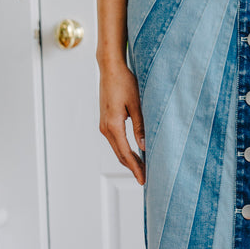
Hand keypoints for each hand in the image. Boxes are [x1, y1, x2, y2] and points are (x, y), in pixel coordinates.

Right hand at [98, 60, 145, 184]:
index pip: (125, 153)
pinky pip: (116, 141)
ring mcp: (104, 125)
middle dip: (133, 167)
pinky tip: (135, 154)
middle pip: (120, 155)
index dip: (135, 167)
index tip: (143, 179)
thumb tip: (144, 147)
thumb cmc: (124, 83)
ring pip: (117, 149)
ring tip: (142, 169)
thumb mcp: (136, 105)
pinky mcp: (106, 122)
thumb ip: (140, 126)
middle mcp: (105, 128)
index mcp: (113, 125)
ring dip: (129, 160)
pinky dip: (125, 150)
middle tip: (145, 179)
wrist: (110, 69)